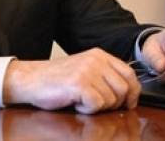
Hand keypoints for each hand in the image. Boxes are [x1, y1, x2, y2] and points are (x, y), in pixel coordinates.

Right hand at [2, 48, 140, 113]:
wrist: (31, 79)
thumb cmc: (57, 79)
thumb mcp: (85, 69)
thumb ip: (105, 75)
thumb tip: (128, 93)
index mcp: (99, 55)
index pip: (130, 74)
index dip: (133, 92)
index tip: (128, 103)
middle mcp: (96, 60)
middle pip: (124, 89)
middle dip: (115, 103)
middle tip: (96, 103)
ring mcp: (88, 71)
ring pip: (111, 99)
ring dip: (97, 106)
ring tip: (81, 100)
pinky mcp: (79, 84)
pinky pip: (96, 105)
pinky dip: (87, 109)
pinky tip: (76, 103)